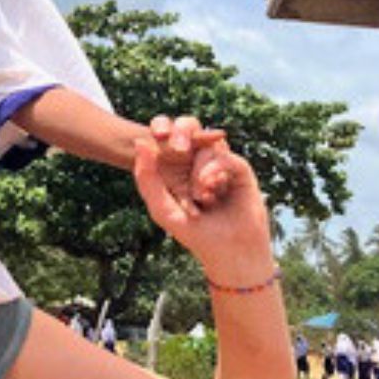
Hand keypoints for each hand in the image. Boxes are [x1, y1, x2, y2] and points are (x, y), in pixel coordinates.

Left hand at [134, 135, 272, 280]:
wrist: (227, 252)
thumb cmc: (194, 232)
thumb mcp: (161, 208)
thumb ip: (146, 178)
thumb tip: (139, 141)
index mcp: (177, 166)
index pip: (166, 135)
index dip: (161, 127)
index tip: (157, 134)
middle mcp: (199, 160)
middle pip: (188, 126)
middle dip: (180, 131)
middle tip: (177, 148)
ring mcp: (220, 162)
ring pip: (206, 144)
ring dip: (198, 170)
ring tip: (201, 196)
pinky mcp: (239, 169)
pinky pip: (223, 156)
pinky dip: (212, 171)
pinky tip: (212, 190)